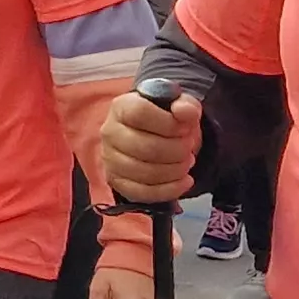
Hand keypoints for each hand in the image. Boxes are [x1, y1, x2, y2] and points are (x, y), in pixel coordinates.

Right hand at [101, 90, 200, 204]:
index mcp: (122, 107)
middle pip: (147, 147)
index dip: (169, 123)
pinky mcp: (116, 181)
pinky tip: (185, 180)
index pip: (141, 113)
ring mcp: (110, 159)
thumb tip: (184, 112)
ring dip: (176, 170)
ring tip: (186, 162)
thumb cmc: (164, 119)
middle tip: (188, 148)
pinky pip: (144, 193)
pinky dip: (170, 189)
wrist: (151, 135)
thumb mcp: (179, 106)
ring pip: (147, 173)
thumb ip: (186, 105)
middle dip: (178, 150)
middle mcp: (110, 132)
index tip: (185, 128)